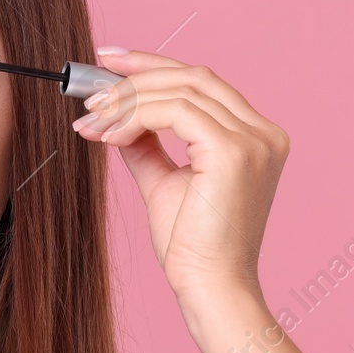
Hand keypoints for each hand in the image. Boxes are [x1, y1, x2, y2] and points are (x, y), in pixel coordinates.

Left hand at [73, 49, 288, 301]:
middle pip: (193, 77)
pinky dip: (136, 116)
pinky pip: (175, 111)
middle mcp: (263, 133)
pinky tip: (109, 136)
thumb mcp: (165, 183)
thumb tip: (119, 116)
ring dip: (127, 101)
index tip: (109, 64)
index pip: (202, 83)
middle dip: (135, 75)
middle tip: (89, 90)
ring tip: (91, 121)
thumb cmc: (192, 247)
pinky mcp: (234, 152)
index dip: (153, 66)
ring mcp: (254, 141)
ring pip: (181, 90)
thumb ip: (148, 145)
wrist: (210, 288)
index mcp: (256, 137)